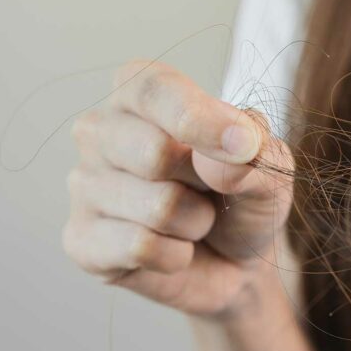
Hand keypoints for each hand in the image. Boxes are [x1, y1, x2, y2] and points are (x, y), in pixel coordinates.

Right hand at [63, 60, 294, 316]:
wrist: (236, 262)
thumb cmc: (244, 196)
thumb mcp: (270, 166)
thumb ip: (255, 151)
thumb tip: (223, 152)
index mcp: (140, 93)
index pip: (154, 88)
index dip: (200, 119)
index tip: (244, 146)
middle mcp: (99, 129)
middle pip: (154, 153)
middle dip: (206, 184)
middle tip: (210, 190)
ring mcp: (83, 184)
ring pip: (157, 207)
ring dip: (196, 223)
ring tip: (193, 221)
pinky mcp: (81, 239)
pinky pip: (140, 247)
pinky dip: (175, 256)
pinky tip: (173, 249)